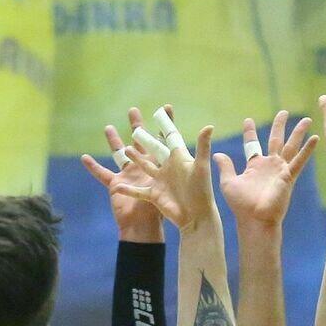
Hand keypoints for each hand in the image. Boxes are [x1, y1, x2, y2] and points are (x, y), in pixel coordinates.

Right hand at [116, 109, 216, 232]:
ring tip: (124, 148)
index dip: (166, 123)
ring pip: (142, 166)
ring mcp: (158, 181)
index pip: (170, 137)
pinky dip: (127, 189)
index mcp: (178, 158)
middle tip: (135, 125)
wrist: (196, 217)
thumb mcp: (201, 167)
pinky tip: (117, 185)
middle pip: (152, 148)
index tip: (162, 109)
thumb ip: (202, 147)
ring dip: (133, 158)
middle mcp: (167, 168)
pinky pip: (136, 191)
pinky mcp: (152, 195)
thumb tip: (209, 126)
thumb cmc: (201, 192)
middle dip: (143, 137)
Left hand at [214, 111, 315, 228]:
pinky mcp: (288, 176)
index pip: (253, 144)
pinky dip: (307, 149)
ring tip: (306, 119)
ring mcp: (280, 170)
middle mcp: (269, 165)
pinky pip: (300, 160)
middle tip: (283, 112)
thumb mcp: (229, 182)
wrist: (255, 219)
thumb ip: (226, 167)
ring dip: (298, 133)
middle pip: (276, 140)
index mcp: (255, 166)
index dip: (250, 132)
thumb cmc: (241, 205)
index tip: (248, 120)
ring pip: (291, 146)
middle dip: (279, 126)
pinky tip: (315, 138)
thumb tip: (217, 153)